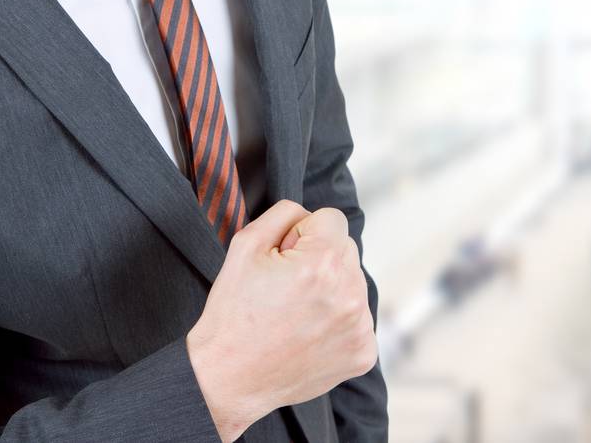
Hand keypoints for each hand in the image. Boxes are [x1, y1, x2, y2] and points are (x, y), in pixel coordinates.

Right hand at [186, 200, 378, 441]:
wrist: (227, 379)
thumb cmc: (233, 315)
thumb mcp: (245, 245)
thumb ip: (284, 213)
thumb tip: (309, 215)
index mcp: (323, 263)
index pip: (332, 219)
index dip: (303, 234)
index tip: (285, 258)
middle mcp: (349, 293)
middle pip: (346, 250)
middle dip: (320, 260)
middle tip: (286, 289)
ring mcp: (360, 326)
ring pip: (353, 284)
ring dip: (332, 290)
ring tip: (296, 314)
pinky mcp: (363, 352)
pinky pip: (359, 318)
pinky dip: (338, 322)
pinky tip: (309, 334)